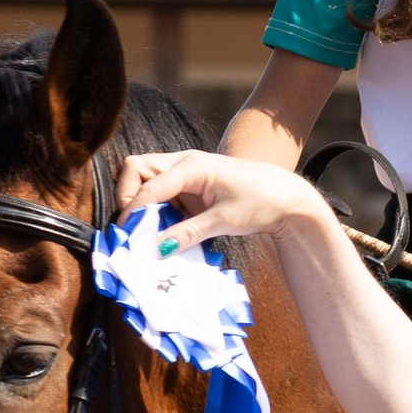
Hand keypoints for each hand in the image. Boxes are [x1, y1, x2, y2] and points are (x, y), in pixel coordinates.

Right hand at [109, 151, 320, 246]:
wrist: (283, 197)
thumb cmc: (259, 201)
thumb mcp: (224, 221)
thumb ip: (188, 233)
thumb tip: (157, 249)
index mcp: (192, 166)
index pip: (147, 184)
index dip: (133, 210)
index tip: (127, 235)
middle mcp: (182, 163)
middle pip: (135, 168)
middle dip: (127, 196)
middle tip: (135, 227)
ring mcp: (183, 173)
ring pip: (143, 180)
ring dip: (140, 205)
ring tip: (147, 232)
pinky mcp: (186, 186)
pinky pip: (158, 193)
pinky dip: (154, 211)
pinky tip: (162, 230)